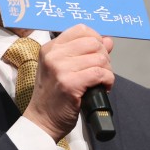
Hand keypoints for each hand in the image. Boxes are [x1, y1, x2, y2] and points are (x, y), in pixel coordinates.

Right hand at [23, 24, 114, 140]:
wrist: (42, 120)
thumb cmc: (54, 96)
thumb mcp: (63, 68)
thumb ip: (84, 52)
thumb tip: (107, 40)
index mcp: (50, 48)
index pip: (81, 30)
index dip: (96, 39)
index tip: (98, 53)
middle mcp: (53, 55)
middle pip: (93, 43)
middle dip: (104, 57)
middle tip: (101, 71)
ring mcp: (60, 69)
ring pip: (99, 58)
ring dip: (107, 71)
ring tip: (101, 81)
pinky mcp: (69, 84)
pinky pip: (99, 73)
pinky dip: (107, 80)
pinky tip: (103, 87)